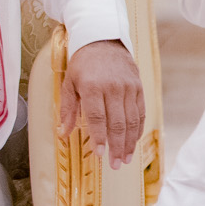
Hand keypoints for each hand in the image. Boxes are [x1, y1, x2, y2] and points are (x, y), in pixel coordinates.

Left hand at [59, 38, 143, 167]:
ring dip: (130, 141)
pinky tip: (135, 141)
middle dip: (117, 146)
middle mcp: (113, 88)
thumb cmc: (83, 64)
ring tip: (126, 158)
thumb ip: (68, 109)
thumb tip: (64, 133)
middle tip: (116, 164)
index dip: (99, 138)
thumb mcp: (69, 84)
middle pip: (118, 123)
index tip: (99, 155)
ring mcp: (129, 87)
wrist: (104, 41)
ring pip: (132, 120)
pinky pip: (141, 111)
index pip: (97, 118)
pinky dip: (138, 128)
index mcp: (93, 88)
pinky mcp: (139, 87)